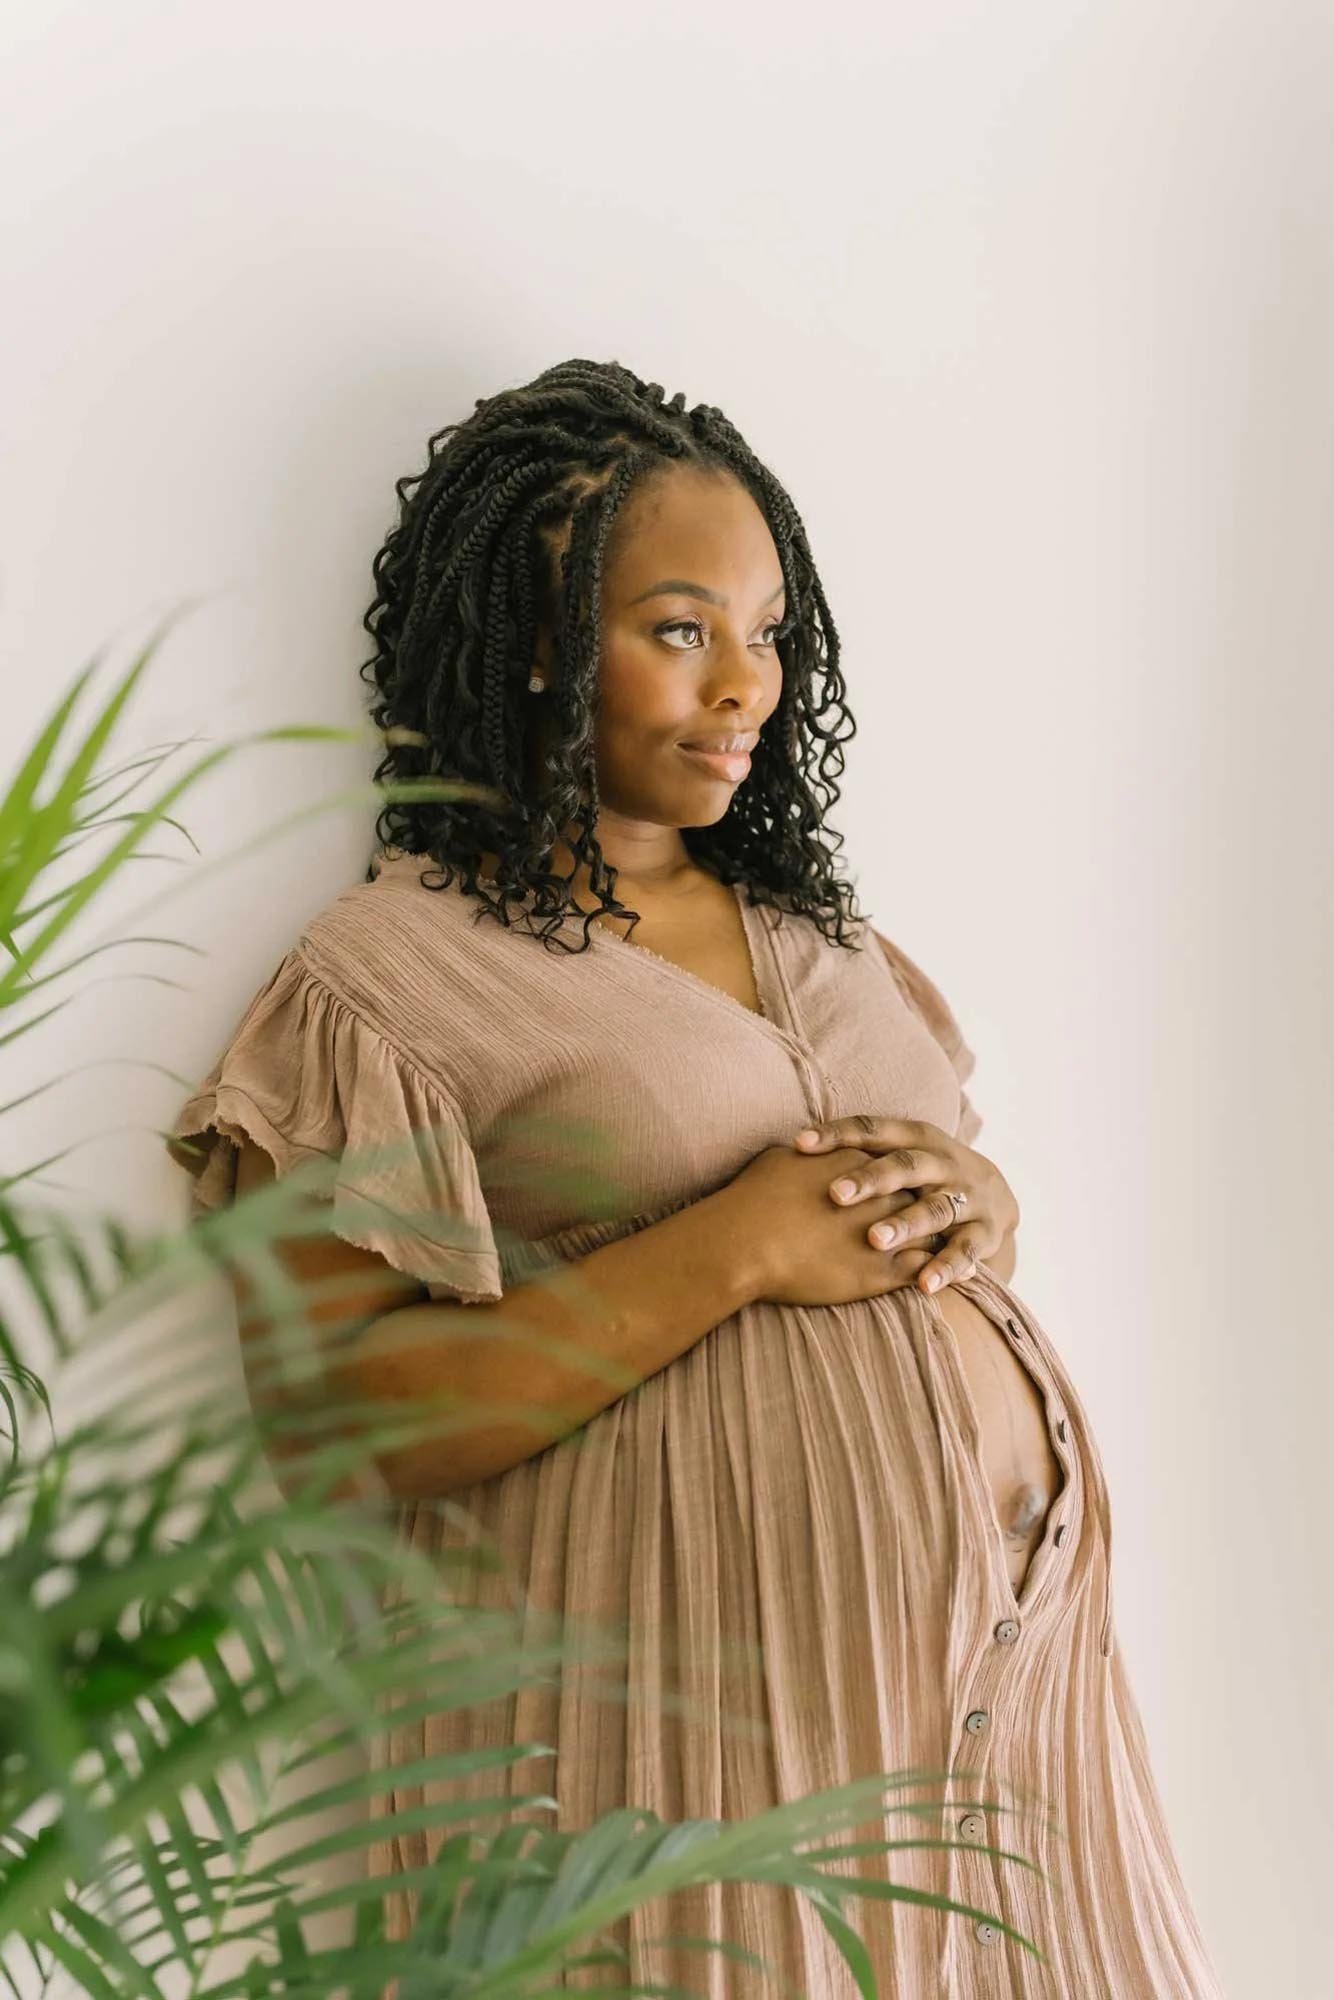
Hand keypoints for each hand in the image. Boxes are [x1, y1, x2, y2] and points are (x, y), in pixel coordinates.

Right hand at [718, 1142, 942, 1308]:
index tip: (897, 1185)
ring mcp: (886, 1231)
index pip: (892, 1163)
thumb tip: (802, 1150)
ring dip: (936, 1237)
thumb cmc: (754, 1199)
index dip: (895, 1176)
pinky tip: (935, 1278)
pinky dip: (935, 1272)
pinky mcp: (882, 1271)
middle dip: (922, 1204)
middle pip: (917, 1194)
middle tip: (927, 1214)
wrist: (746, 1242)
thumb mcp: (778, 1160)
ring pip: (929, 1231)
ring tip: (944, 1245)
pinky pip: (922, 1269)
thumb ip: (804, 1156)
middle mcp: (881, 1193)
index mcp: (858, 1161)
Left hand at [792, 1116, 1019, 1297]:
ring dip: (905, 1224)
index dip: (837, 1135)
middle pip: (904, 1166)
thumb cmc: (923, 1176)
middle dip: (870, 1179)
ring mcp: (966, 1196)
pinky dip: (945, 1268)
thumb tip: (785, 1154)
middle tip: (834, 1195)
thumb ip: (855, 1155)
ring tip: (875, 1240)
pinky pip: (965, 1251)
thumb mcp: (897, 1156)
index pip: (873, 1129)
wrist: (998, 1194)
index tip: (799, 1145)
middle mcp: (942, 1162)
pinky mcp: (984, 1232)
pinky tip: (924, 1285)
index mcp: (916, 1138)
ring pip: (934, 1208)